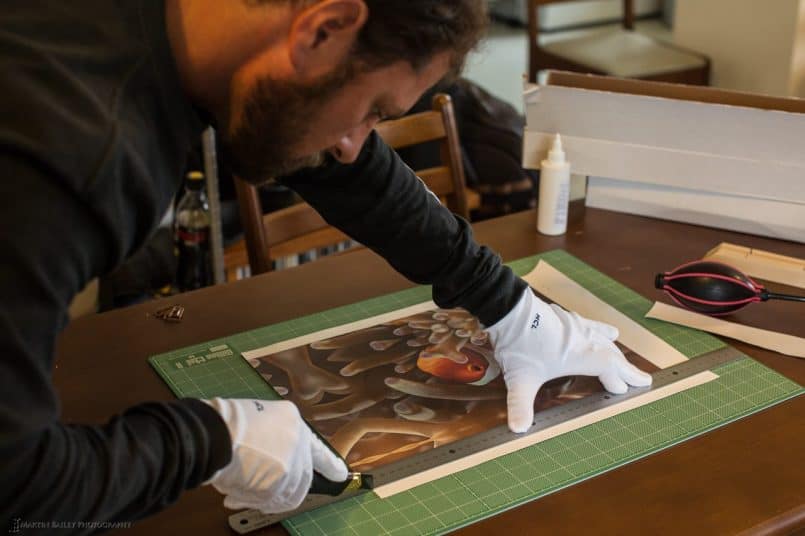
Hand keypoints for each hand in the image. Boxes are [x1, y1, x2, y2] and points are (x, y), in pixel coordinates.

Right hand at [203, 398, 347, 512]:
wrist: (215, 433)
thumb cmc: (225, 425)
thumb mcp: (257, 420)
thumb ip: (273, 441)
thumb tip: (273, 468)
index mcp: (293, 419)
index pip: (317, 447)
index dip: (330, 464)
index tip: (341, 474)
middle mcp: (298, 439)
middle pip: (303, 477)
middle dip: (284, 490)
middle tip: (264, 493)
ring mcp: (292, 461)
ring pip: (288, 492)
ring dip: (265, 497)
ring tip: (241, 490)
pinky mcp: (281, 480)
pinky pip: (271, 501)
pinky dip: (252, 502)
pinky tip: (234, 496)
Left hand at [486, 289, 651, 432]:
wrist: (508, 310)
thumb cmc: (518, 344)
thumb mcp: (520, 380)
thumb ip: (520, 405)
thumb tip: (518, 429)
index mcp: (579, 356)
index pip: (608, 369)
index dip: (619, 380)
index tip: (627, 390)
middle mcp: (583, 340)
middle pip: (612, 355)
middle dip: (626, 369)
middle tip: (642, 379)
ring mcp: (574, 326)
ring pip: (603, 339)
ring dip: (615, 351)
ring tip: (623, 359)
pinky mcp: (564, 317)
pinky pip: (590, 325)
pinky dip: (601, 331)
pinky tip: (604, 331)